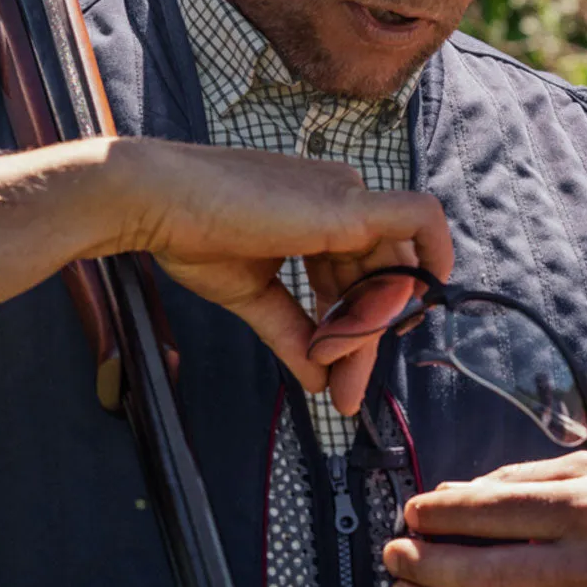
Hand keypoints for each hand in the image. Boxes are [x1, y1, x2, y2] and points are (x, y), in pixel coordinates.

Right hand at [114, 139, 451, 414]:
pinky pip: (419, 221)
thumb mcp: (254, 295)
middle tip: (343, 391)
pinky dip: (431, 256)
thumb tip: (321, 383)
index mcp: (317, 213)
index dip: (352, 329)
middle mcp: (340, 197)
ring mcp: (346, 195)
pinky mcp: (348, 204)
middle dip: (365, 339)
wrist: (155, 203)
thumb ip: (292, 333)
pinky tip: (419, 301)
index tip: (332, 378)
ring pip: (391, 268)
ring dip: (369, 327)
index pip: (356, 277)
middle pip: (378, 278)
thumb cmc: (192, 236)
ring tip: (334, 366)